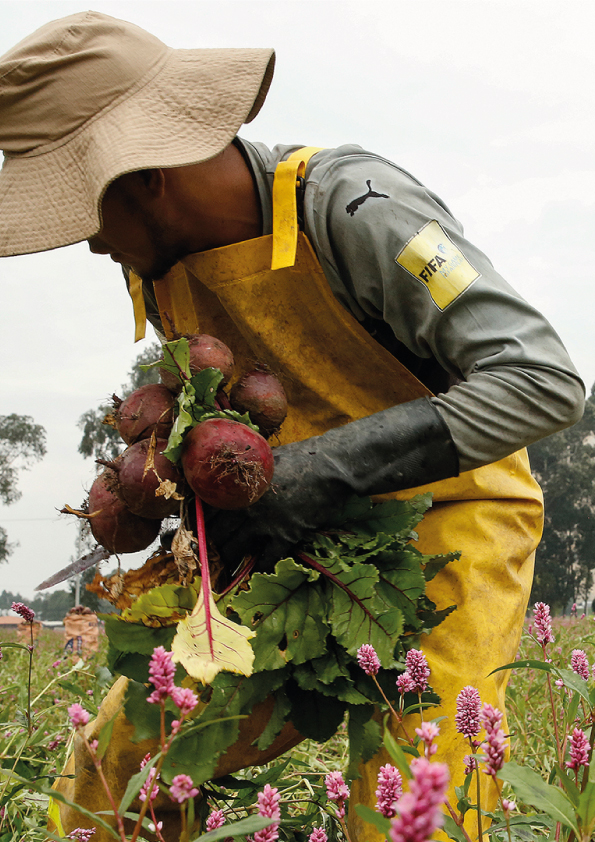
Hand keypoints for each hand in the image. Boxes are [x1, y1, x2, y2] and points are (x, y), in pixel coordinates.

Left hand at [205, 398, 457, 571]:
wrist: (330, 468)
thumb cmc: (298, 458)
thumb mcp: (263, 458)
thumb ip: (243, 471)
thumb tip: (226, 476)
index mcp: (237, 486)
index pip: (207, 510)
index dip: (201, 521)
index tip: (197, 529)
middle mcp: (244, 507)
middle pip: (216, 532)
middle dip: (211, 543)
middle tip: (209, 550)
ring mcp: (264, 524)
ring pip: (234, 549)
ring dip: (228, 558)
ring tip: (224, 563)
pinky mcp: (284, 537)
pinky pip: (263, 561)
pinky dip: (256, 567)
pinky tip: (253, 570)